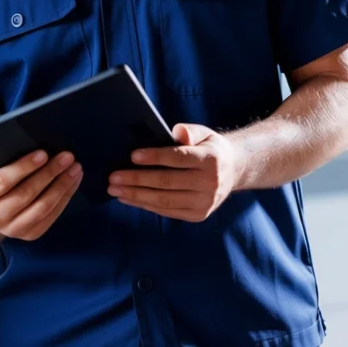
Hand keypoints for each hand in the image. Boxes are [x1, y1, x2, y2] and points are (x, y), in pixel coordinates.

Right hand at [0, 149, 82, 241]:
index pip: (3, 181)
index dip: (24, 167)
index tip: (43, 153)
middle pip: (27, 194)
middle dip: (49, 173)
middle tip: (66, 157)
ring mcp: (12, 229)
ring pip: (42, 206)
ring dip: (62, 185)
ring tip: (75, 168)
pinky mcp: (30, 235)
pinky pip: (51, 216)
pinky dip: (65, 197)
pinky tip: (73, 182)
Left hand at [107, 123, 243, 221]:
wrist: (233, 171)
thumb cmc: (210, 149)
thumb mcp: (204, 133)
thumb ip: (189, 131)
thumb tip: (176, 132)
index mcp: (211, 159)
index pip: (178, 158)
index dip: (154, 157)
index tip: (132, 156)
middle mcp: (210, 183)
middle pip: (167, 182)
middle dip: (137, 180)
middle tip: (113, 177)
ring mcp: (205, 202)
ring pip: (164, 200)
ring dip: (136, 195)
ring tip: (115, 190)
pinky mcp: (198, 215)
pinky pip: (167, 211)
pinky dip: (145, 205)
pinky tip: (129, 198)